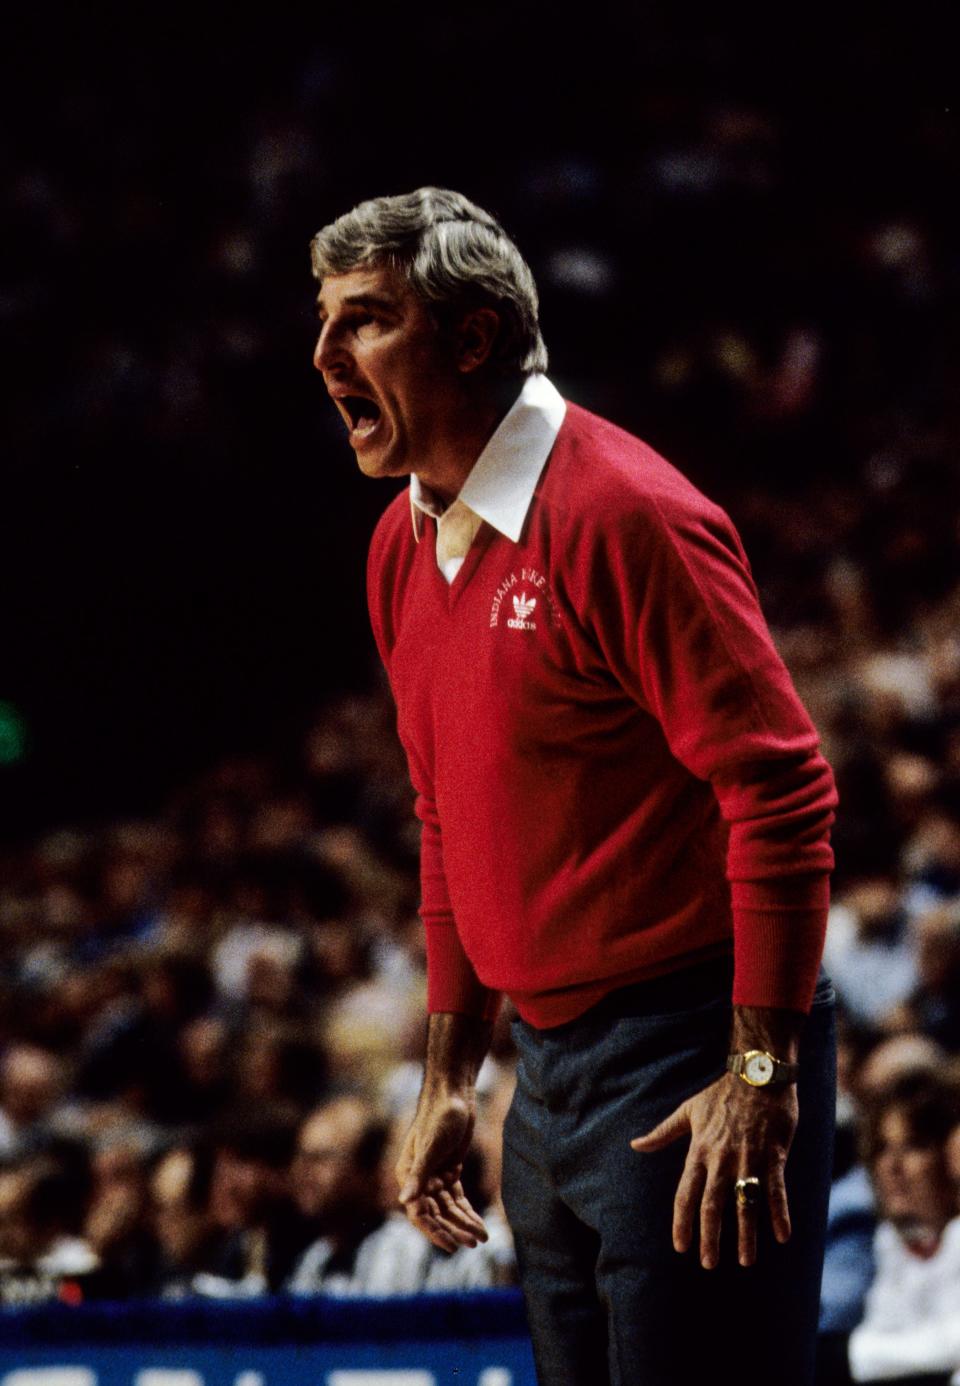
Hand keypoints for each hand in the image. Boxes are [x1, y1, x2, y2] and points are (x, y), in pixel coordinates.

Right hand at [396, 1089, 488, 1253]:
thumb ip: (419, 1175)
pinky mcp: (449, 1170)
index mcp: (408, 1175)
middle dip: (455, 1229)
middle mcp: (419, 1179)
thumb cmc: (440, 1115)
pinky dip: (467, 1211)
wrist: (454, 1093)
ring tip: (482, 1237)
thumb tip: (404, 1201)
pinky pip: (457, 1198)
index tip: (452, 1246)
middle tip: (474, 1243)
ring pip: (449, 1208)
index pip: (419, 1212)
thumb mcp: (432, 1146)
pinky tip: (479, 1223)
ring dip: (464, 1223)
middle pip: (436, 1213)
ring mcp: (435, 1175)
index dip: (435, 1231)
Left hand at [630, 1073, 797, 1268]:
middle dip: (710, 1237)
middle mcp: (721, 1160)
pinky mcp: (773, 1156)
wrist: (757, 1074)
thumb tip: (635, 1144)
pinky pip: (776, 1190)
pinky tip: (782, 1237)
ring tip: (746, 1261)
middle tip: (709, 1264)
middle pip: (712, 1205)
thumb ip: (663, 1133)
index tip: (681, 1247)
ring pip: (744, 1204)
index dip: (682, 1222)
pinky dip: (779, 1213)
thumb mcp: (688, 1111)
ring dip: (745, 1235)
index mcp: (699, 1151)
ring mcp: (748, 1159)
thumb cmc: (721, 1094)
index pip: (686, 1194)